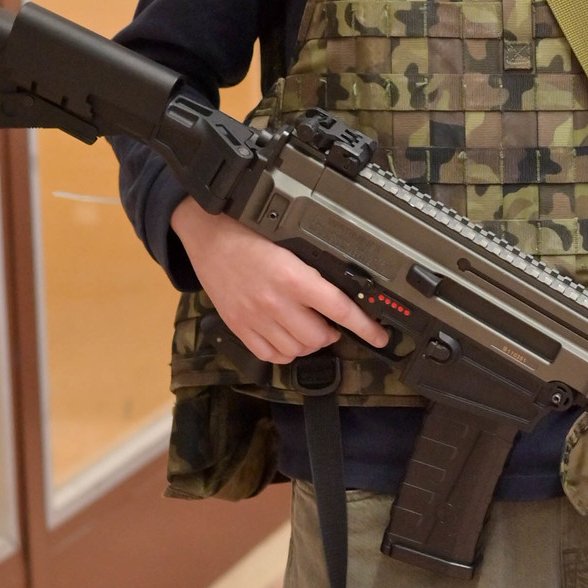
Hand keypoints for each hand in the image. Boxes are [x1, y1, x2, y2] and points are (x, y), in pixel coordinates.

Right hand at [171, 197, 388, 364]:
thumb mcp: (289, 243)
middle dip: (333, 334)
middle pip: (318, 337)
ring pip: (296, 350)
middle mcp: (275, 302)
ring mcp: (255, 318)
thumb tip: (345, 285)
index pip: (339, 309)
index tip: (380, 336)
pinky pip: (270, 355)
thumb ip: (313, 268)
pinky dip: (285, 352)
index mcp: (293, 277)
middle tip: (333, 324)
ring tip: (310, 330)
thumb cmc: (249, 233)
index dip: (365, 327)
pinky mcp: (239, 327)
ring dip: (310, 344)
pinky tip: (287, 338)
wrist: (208, 235)